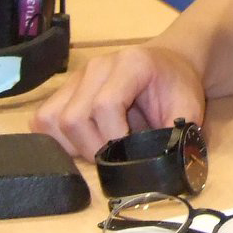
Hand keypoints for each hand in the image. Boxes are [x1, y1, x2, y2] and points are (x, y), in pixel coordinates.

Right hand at [30, 42, 204, 160]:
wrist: (166, 63)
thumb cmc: (176, 86)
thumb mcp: (189, 108)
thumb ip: (179, 135)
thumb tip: (166, 169)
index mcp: (130, 64)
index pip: (105, 105)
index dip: (112, 138)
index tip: (128, 153)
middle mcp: (98, 66)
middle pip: (73, 117)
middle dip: (92, 148)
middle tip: (114, 156)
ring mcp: (77, 76)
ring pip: (51, 119)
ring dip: (72, 145)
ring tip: (100, 147)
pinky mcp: (64, 89)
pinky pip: (43, 119)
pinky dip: (57, 139)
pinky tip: (83, 142)